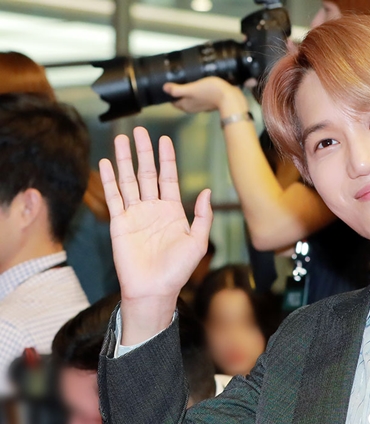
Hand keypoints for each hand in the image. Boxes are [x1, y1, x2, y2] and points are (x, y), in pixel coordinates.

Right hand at [99, 127, 212, 343]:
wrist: (154, 289)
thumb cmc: (178, 270)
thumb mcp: (198, 241)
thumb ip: (202, 216)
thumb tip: (206, 191)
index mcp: (172, 211)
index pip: (168, 177)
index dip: (166, 158)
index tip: (163, 139)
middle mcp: (153, 208)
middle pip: (147, 173)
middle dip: (143, 151)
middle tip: (138, 130)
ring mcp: (135, 214)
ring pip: (128, 180)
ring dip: (123, 159)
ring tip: (120, 138)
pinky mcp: (119, 223)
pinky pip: (113, 196)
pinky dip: (108, 179)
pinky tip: (105, 163)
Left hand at [164, 77, 247, 113]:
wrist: (231, 98)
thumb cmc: (210, 92)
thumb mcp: (192, 88)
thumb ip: (177, 89)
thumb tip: (164, 88)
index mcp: (186, 105)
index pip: (174, 101)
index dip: (170, 94)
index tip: (169, 85)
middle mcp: (193, 107)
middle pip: (182, 100)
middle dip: (179, 93)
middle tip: (177, 81)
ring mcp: (203, 105)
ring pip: (192, 98)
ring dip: (189, 92)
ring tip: (188, 81)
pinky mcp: (211, 102)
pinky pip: (201, 96)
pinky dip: (199, 91)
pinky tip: (201, 84)